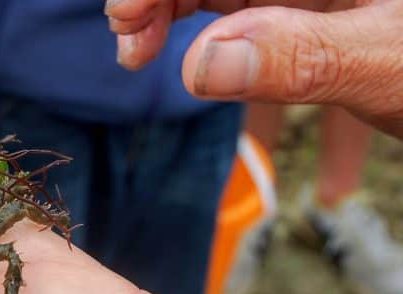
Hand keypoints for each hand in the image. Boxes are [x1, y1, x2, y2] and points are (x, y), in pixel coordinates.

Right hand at [108, 0, 402, 136]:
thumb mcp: (392, 62)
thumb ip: (301, 57)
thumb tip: (199, 65)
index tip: (130, 22)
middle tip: (131, 48)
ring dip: (185, 13)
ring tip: (143, 53)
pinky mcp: (333, 11)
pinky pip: (266, 18)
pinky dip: (228, 42)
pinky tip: (205, 68)